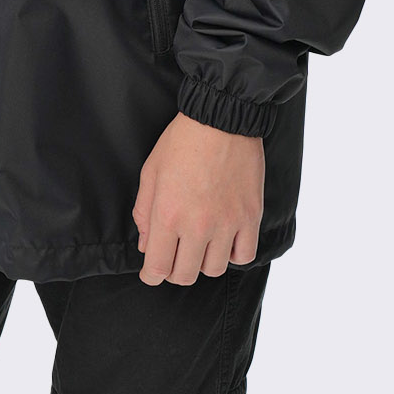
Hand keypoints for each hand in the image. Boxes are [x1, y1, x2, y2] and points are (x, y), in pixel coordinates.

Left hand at [132, 111, 264, 284]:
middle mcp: (197, 224)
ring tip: (200, 244)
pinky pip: (244, 256)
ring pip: (214, 269)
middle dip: (174, 271)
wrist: (221, 118)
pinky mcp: (250, 217)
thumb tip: (146, 245)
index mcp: (167, 213)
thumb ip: (144, 211)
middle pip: (185, 275)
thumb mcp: (151, 170)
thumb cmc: (182, 140)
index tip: (152, 273)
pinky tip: (225, 240)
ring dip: (203, 261)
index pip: (157, 267)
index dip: (151, 276)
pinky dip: (234, 254)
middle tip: (174, 257)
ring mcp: (226, 223)